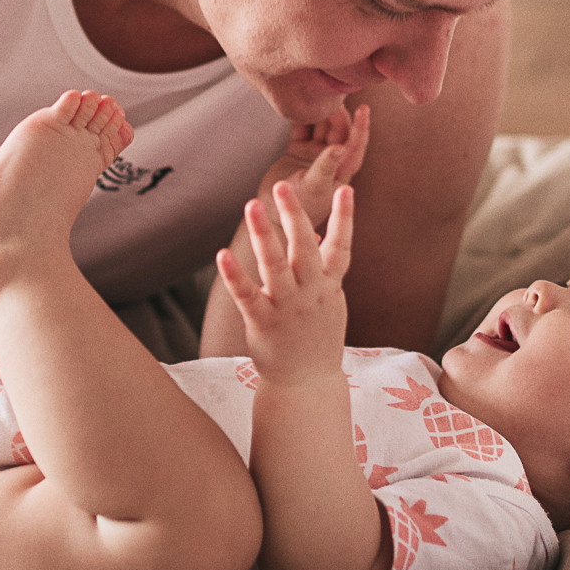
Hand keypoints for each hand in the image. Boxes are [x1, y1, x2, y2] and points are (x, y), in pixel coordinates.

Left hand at [217, 181, 354, 381]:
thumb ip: (324, 268)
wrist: (307, 384)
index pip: (341, 247)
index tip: (347, 188)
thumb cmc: (317, 336)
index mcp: (329, 286)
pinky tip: (222, 254)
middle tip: (283, 185)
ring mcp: (287, 307)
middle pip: (305, 248)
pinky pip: (247, 295)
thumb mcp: (329, 301)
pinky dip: (235, 274)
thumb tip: (316, 233)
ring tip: (251, 204)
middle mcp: (310, 293)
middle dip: (294, 215)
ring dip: (264, 234)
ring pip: (275, 265)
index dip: (345, 218)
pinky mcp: (263, 322)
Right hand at [260, 104, 369, 232]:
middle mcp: (331, 161)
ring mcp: (314, 155)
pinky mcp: (297, 150)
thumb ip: (325, 167)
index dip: (361, 127)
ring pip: (321, 127)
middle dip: (337, 113)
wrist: (271, 216)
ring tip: (317, 95)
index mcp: (341, 171)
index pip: (355, 145)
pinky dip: (301, 117)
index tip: (364, 108)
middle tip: (332, 95)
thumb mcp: (313, 188)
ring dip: (321, 112)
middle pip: (339, 131)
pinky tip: (299, 102)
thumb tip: (341, 147)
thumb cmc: (297, 209)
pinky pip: (302, 128)